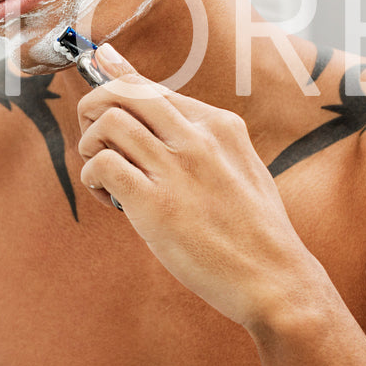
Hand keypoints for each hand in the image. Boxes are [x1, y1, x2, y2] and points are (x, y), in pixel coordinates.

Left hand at [75, 44, 327, 331]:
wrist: (275, 280)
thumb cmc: (253, 229)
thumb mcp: (239, 167)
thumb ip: (201, 137)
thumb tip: (163, 115)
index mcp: (219, 124)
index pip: (148, 85)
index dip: (113, 92)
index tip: (101, 109)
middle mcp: (198, 137)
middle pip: (123, 91)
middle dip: (93, 108)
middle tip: (94, 140)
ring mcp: (178, 169)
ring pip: (108, 122)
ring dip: (90, 146)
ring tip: (103, 175)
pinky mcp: (156, 204)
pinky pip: (102, 165)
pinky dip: (92, 178)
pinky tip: (108, 199)